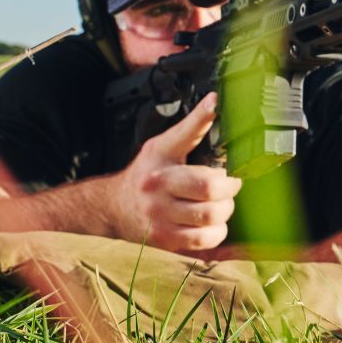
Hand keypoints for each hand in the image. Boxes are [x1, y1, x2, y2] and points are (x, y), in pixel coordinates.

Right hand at [109, 92, 240, 250]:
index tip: (224, 135)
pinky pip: (203, 242)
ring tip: (219, 204)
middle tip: (228, 185)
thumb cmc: (145, 173)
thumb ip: (192, 126)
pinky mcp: (166, 242)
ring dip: (224, 211)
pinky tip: (212, 223)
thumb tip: (215, 100)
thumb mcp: (163, 145)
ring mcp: (161, 219)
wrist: (113, 208)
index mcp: (160, 163)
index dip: (211, 132)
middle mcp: (158, 192)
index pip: (190, 141)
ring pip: (211, 218)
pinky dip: (216, 232)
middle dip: (229, 187)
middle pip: (211, 189)